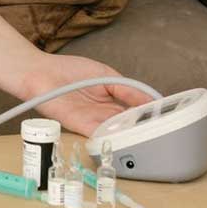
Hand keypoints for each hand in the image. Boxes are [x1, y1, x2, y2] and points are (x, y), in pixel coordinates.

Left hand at [19, 52, 155, 137]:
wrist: (39, 72)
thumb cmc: (68, 70)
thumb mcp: (106, 75)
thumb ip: (127, 88)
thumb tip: (151, 100)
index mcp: (111, 103)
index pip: (135, 114)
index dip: (150, 117)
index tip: (167, 120)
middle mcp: (103, 115)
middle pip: (128, 125)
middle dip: (144, 129)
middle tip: (164, 133)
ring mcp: (91, 121)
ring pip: (117, 132)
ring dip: (132, 134)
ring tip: (151, 136)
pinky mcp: (78, 125)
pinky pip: (100, 134)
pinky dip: (113, 136)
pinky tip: (127, 136)